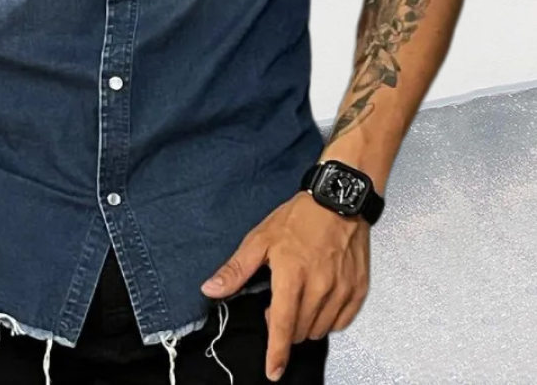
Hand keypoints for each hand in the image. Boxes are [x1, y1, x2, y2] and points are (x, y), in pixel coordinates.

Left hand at [199, 190, 370, 380]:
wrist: (338, 200)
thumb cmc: (298, 218)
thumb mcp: (260, 238)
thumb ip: (236, 269)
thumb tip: (211, 289)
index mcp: (292, 274)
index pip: (282, 324)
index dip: (276, 352)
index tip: (273, 371)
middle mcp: (320, 286)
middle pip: (299, 331)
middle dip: (284, 327)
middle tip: (278, 302)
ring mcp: (342, 290)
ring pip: (320, 329)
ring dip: (305, 324)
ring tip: (299, 297)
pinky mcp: (358, 290)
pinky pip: (341, 321)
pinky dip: (327, 318)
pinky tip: (319, 299)